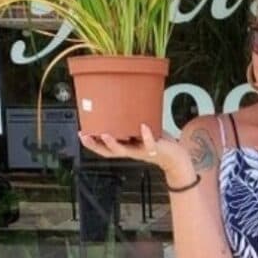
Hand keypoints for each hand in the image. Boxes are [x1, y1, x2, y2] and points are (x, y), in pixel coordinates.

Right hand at [78, 124, 192, 182]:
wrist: (176, 156)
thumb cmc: (157, 141)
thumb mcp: (142, 130)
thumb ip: (132, 121)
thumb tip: (122, 101)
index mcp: (126, 147)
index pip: (105, 148)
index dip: (92, 143)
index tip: (81, 133)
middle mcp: (131, 151)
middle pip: (109, 152)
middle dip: (96, 145)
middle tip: (85, 136)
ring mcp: (142, 151)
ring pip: (125, 151)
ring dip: (114, 144)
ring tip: (105, 134)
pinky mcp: (155, 149)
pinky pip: (150, 144)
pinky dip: (146, 135)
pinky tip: (143, 126)